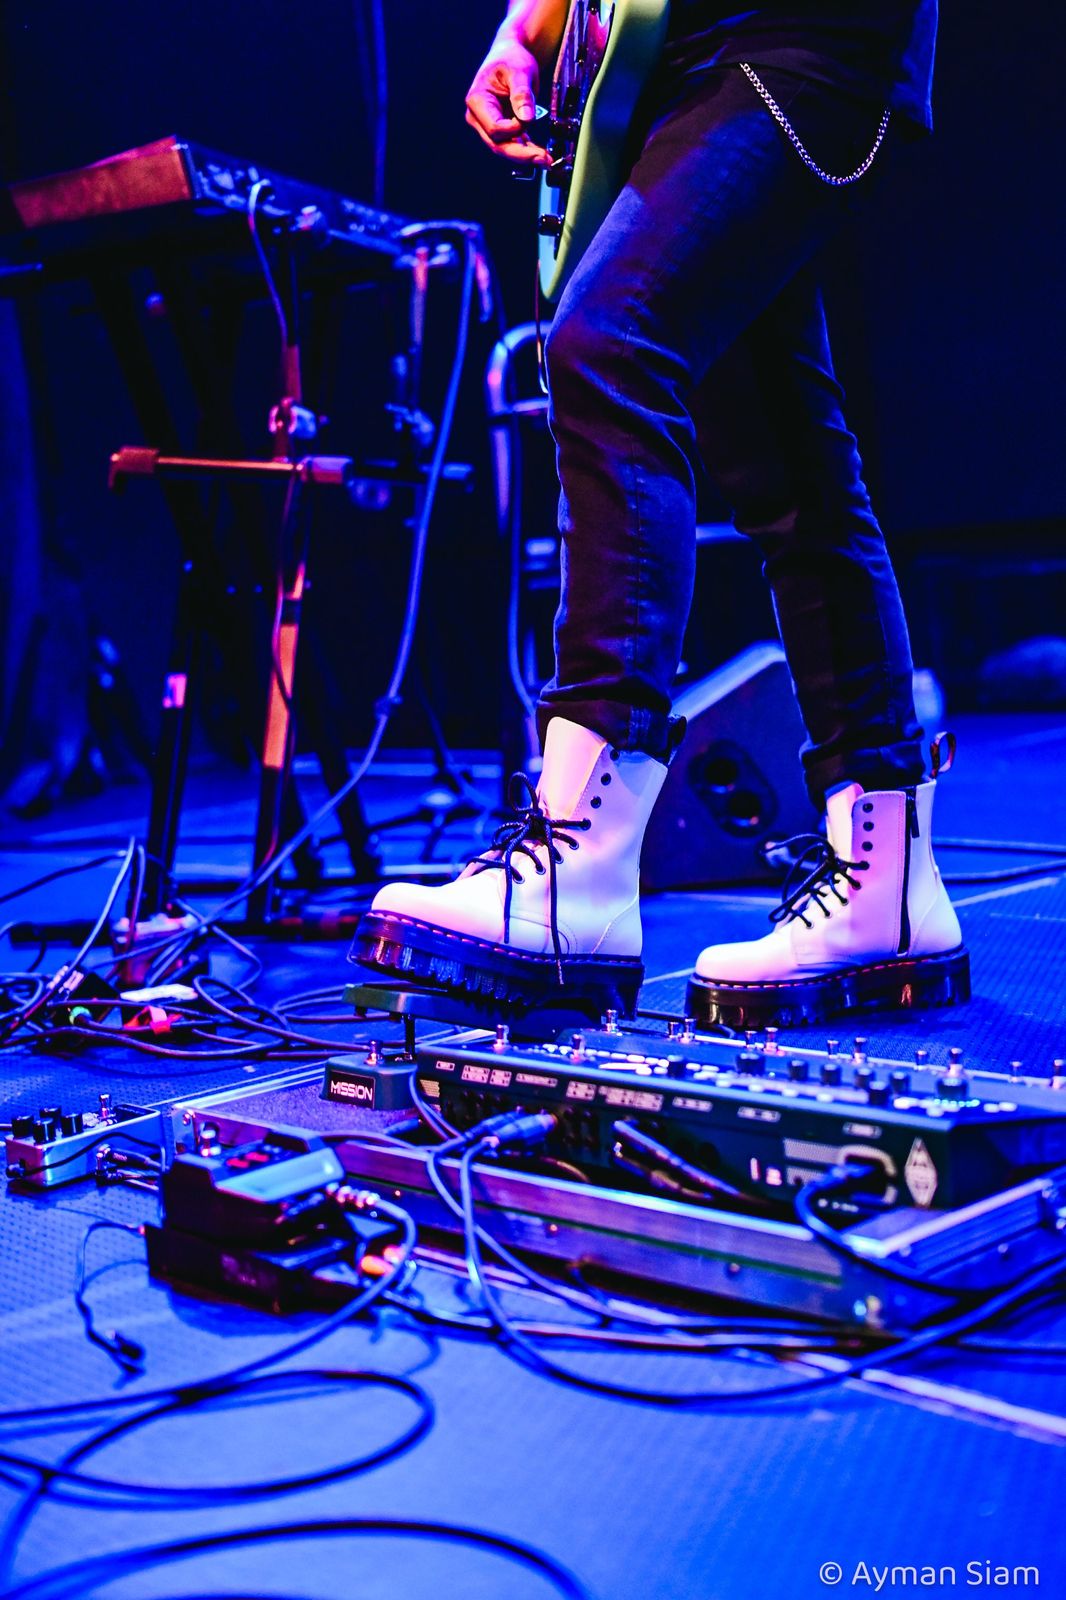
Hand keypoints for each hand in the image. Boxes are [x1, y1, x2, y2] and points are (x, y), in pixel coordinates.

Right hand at [465, 36, 551, 166]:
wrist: (510, 56)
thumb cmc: (511, 59)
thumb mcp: (519, 70)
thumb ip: (522, 94)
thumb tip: (526, 118)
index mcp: (477, 101)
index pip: (495, 128)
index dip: (514, 128)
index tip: (531, 116)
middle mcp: (478, 117)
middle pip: (498, 145)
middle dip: (522, 154)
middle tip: (545, 160)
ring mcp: (486, 125)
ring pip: (505, 148)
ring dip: (526, 155)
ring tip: (547, 159)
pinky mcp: (500, 129)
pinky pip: (512, 144)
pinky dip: (526, 150)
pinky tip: (541, 154)